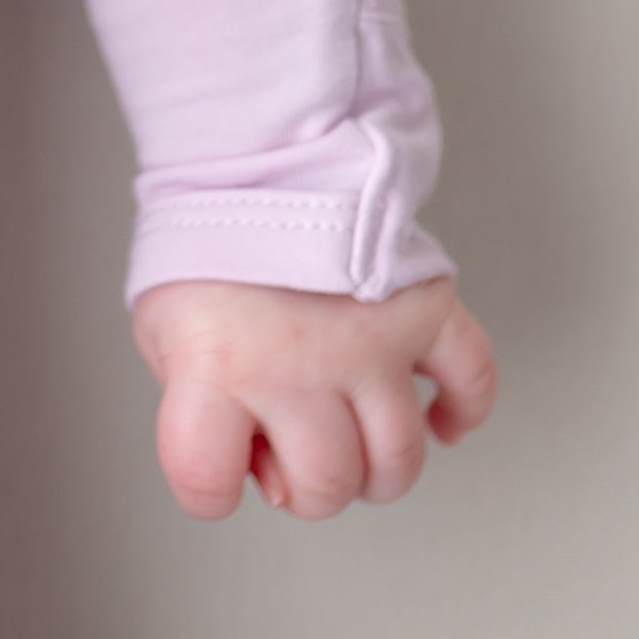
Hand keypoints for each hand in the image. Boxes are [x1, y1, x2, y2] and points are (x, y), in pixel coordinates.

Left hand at [131, 273, 494, 519]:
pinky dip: (464, 411)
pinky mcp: (420, 309)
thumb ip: (198, 398)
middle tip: (291, 441)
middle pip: (327, 484)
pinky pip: (473, 380)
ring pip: (399, 458)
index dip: (208, 485)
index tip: (216, 464)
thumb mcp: (165, 323)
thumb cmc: (208, 242)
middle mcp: (297, 363)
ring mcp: (368, 340)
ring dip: (377, 464)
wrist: (250, 153)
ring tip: (350, 426)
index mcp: (217, 363)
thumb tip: (258, 457)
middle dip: (307, 480)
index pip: (205, 479)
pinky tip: (439, 419)